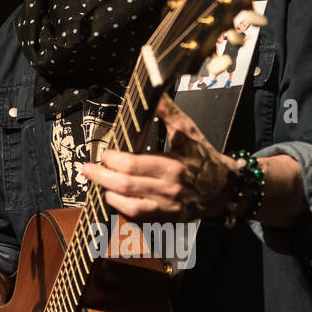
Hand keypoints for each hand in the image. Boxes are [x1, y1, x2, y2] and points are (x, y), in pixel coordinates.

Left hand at [80, 92, 239, 221]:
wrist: (224, 187)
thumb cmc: (204, 157)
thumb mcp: (188, 131)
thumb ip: (168, 112)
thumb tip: (153, 93)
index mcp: (172, 165)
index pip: (132, 164)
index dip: (112, 159)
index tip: (105, 153)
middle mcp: (168, 189)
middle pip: (125, 185)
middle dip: (101, 176)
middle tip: (88, 169)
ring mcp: (166, 206)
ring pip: (129, 205)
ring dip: (109, 194)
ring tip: (99, 183)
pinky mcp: (166, 217)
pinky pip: (138, 217)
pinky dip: (122, 208)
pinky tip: (114, 198)